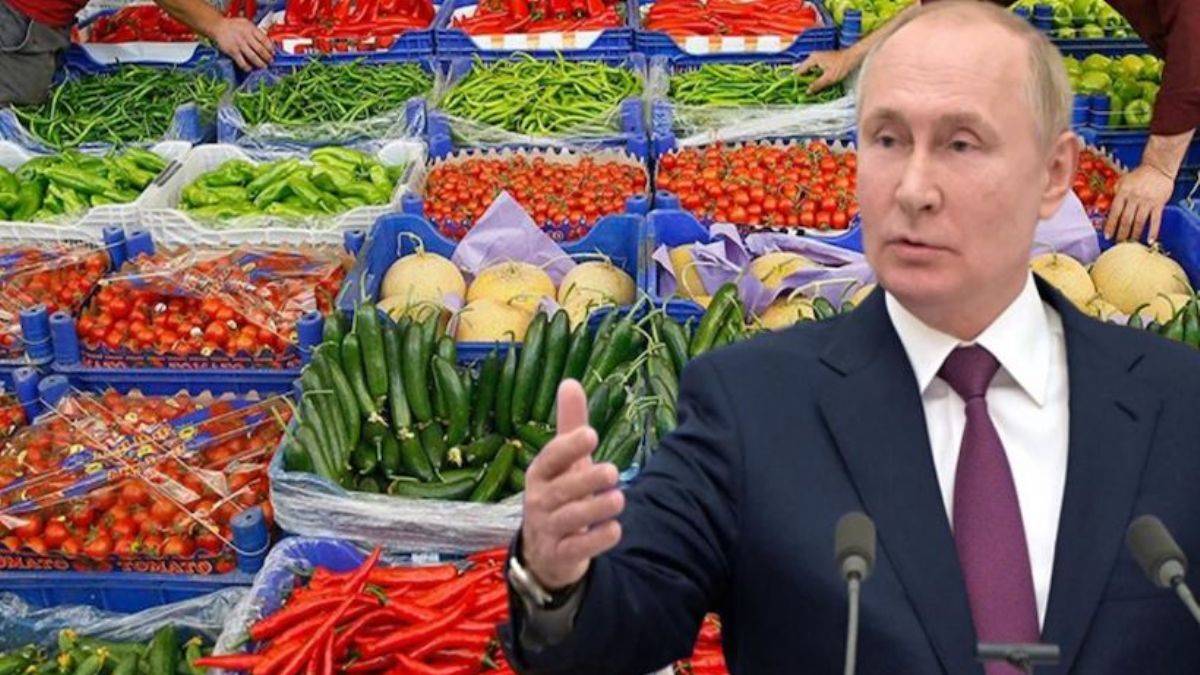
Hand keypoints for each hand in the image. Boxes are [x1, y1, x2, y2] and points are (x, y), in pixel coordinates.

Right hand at [211, 18, 273, 70]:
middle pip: (260, 49)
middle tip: (270, 61)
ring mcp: (239, 44)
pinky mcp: (233, 51)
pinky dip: (247, 67)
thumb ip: (256, 32)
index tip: (274, 53)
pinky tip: (250, 69)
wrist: (218, 26)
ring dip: (260, 63)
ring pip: (253, 57)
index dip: (271, 48)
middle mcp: (246, 36)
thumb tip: (268, 42)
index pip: (265, 40)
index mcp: (251, 29)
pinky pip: (242, 62)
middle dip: (267, 57)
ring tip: (264, 66)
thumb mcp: (247, 24)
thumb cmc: (234, 25)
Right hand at [521, 380, 624, 590]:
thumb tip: (570, 382)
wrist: (545, 551)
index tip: (591, 434)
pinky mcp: (560, 555)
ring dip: (595, 509)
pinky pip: (576, 549)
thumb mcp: (564, 463)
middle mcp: (539, 501)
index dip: (568, 447)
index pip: (549, 458)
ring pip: (570, 520)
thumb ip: (569, 426)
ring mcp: (547, 530)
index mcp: (539, 474)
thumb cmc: (559, 495)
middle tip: (613, 471)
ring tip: (620, 499)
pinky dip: (595, 541)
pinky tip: (615, 530)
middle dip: (586, 480)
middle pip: (561, 491)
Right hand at [795, 49, 857, 93]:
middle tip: (799, 90)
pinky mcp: (823, 61)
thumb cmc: (842, 66)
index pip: (799, 71)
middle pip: (803, 70)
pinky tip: (814, 83)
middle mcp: (813, 57)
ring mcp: (818, 58)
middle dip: (801, 80)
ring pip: (808, 70)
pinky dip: (813, 76)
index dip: (796, 80)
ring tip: (806, 88)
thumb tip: (807, 92)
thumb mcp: (829, 78)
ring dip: (807, 79)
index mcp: (812, 59)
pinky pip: (814, 69)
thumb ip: (817, 85)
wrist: (853, 57)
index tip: (793, 88)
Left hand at [1104, 163, 1174, 242]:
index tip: (1107, 236)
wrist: (1158, 167)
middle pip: (1126, 219)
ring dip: (1134, 234)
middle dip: (1121, 233)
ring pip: (1139, 222)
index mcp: (1123, 192)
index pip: (1114, 212)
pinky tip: (1149, 241)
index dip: (1110, 225)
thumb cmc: (1138, 176)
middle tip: (1118, 244)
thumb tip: (1107, 208)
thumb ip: (1116, 194)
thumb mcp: (1123, 181)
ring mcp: (1147, 201)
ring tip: (1130, 244)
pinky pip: (1155, 220)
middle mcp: (1134, 198)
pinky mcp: (1159, 204)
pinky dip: (1153, 231)